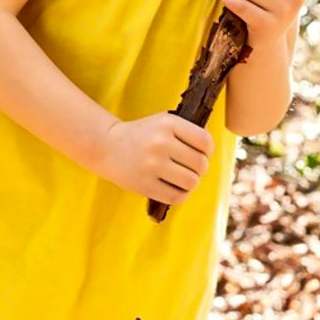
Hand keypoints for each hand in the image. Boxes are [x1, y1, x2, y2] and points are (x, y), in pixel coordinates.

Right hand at [94, 112, 214, 204]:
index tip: (201, 153)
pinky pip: (176, 196)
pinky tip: (175, 188)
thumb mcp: (163, 122)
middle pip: (200, 164)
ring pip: (191, 182)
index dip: (208, 151)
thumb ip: (188, 131)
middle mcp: (160, 143)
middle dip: (200, 168)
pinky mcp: (144, 184)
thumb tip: (211, 150)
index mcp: (168, 124)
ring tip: (183, 178)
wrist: (107, 146)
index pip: (205, 142)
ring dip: (191, 183)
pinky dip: (181, 195)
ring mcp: (151, 164)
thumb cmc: (142, 134)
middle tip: (190, 168)